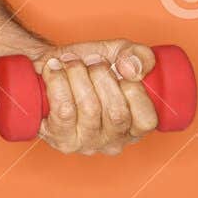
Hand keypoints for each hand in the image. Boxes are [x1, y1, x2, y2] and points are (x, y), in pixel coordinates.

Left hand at [30, 40, 158, 155]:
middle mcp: (113, 141)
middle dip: (102, 76)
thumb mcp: (121, 53)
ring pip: (89, 109)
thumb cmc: (88, 65)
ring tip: (71, 62)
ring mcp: (85, 143)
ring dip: (78, 74)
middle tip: (92, 61)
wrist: (52, 64)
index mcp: (135, 126)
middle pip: (116, 113)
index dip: (133, 89)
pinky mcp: (59, 137)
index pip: (146, 120)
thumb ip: (139, 56)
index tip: (118, 68)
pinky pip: (63, 110)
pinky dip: (58, 81)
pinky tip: (54, 69)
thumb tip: (132, 71)